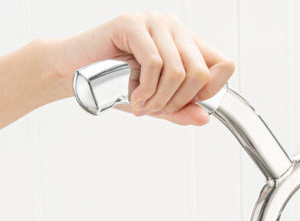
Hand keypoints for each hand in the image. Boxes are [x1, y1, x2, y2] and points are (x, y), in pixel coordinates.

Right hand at [52, 12, 234, 124]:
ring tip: (143, 104)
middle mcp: (174, 29)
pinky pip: (155, 63)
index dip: (211, 91)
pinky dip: (146, 89)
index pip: (223, 65)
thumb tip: (205, 117)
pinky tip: (134, 96)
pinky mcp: (132, 24)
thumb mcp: (157, 104)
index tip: (187, 104)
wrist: (76, 73)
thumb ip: (182, 111)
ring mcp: (154, 23)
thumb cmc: (116, 85)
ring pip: (179, 71)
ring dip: (160, 99)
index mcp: (186, 44)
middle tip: (157, 109)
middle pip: (201, 73)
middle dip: (179, 102)